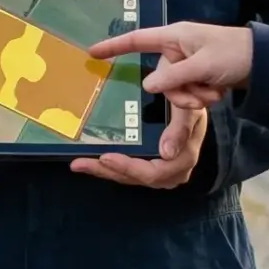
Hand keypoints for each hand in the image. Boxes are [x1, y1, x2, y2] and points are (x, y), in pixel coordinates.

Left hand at [70, 99, 205, 187]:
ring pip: (129, 176)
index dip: (129, 168)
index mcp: (184, 157)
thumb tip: (167, 153)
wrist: (189, 90)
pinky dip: (108, 166)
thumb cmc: (190, 97)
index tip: (106, 156)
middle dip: (109, 171)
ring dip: (103, 171)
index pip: (155, 172)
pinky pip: (128, 170)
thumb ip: (180, 128)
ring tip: (78, 164)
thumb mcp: (189, 107)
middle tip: (81, 163)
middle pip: (138, 178)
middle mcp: (173, 168)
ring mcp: (161, 168)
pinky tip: (87, 160)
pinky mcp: (150, 163)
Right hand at [87, 22, 253, 108]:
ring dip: (195, 97)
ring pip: (175, 90)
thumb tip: (147, 86)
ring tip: (215, 91)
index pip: (137, 39)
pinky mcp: (196, 76)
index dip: (114, 45)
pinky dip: (202, 96)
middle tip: (203, 95)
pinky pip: (188, 93)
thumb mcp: (203, 66)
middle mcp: (176, 49)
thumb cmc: (233, 53)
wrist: (264, 61)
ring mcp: (186, 64)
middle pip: (161, 78)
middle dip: (181, 93)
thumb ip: (173, 77)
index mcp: (174, 37)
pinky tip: (219, 91)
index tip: (92, 53)